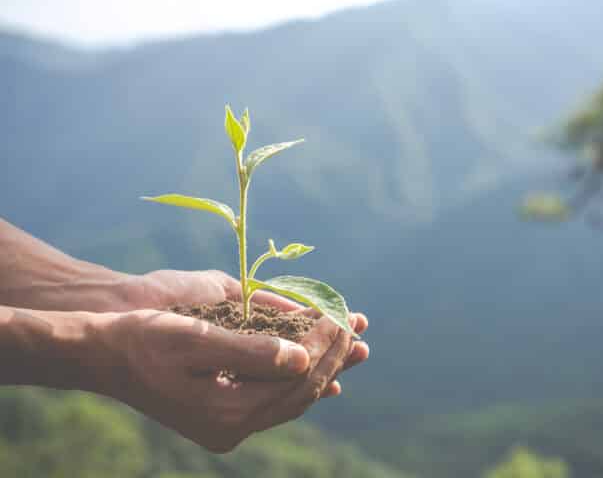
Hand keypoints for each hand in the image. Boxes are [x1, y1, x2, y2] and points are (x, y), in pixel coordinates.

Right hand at [95, 307, 368, 452]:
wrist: (104, 355)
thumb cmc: (143, 340)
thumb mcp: (195, 339)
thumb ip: (250, 351)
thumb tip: (302, 358)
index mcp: (226, 413)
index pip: (296, 379)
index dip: (324, 346)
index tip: (342, 316)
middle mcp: (232, 426)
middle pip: (301, 392)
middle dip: (333, 357)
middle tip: (359, 327)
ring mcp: (228, 424)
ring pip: (293, 398)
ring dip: (325, 368)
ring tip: (356, 346)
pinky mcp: (224, 415)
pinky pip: (276, 402)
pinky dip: (302, 384)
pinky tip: (327, 379)